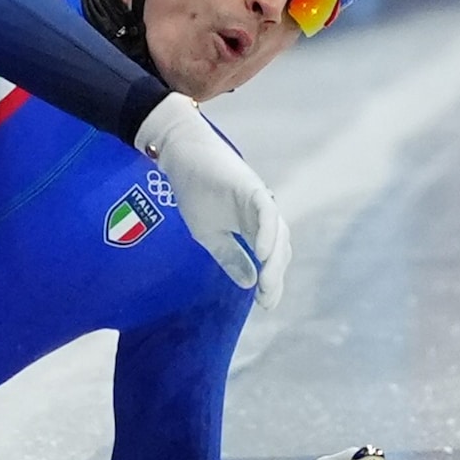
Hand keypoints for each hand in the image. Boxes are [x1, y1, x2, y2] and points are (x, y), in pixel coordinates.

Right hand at [133, 94, 289, 306]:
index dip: (271, 280)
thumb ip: (230, 257)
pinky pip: (266, 212)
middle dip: (275, 276)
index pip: (271, 256)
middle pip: (280, 247)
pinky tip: (262, 254)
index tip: (264, 304)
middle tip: (267, 300)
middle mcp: (262, 214)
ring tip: (267, 284)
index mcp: (253, 226)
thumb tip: (249, 282)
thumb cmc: (194, 191)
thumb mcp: (209, 234)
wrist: (180, 155)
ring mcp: (259, 200)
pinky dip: (268, 232)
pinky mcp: (250, 187)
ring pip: (278, 232)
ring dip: (274, 260)